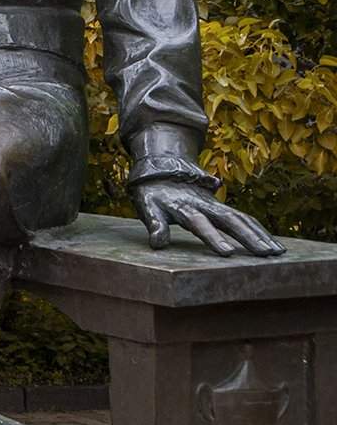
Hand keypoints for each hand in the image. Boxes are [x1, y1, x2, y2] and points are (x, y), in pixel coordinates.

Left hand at [133, 181, 283, 256]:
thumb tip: (158, 244)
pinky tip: (272, 243)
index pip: (200, 224)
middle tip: (267, 254)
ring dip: (260, 234)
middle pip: (230, 221)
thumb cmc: (152, 193)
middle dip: (249, 237)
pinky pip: (244, 218)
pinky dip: (259, 230)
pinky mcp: (222, 207)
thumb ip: (155, 224)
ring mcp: (216, 205)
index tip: (227, 253)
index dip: (213, 238)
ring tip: (277, 252)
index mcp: (184, 207)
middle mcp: (205, 205)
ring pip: (242, 219)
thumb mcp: (147, 207)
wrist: (161, 171)